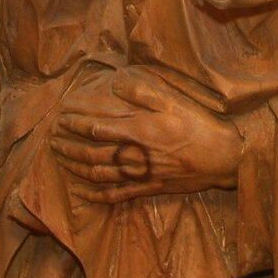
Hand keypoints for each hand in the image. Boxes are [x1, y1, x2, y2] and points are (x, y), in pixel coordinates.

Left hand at [50, 73, 240, 202]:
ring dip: (77, 167)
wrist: (224, 157)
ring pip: (100, 174)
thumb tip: (116, 83)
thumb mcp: (175, 101)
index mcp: (139, 130)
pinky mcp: (150, 188)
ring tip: (62, 161)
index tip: (61, 118)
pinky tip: (84, 193)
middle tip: (53, 141)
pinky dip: (98, 195)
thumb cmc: (200, 126)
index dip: (76, 123)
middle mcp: (136, 154)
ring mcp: (142, 174)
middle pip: (93, 152)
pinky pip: (118, 195)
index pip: (97, 127)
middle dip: (69, 146)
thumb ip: (144, 92)